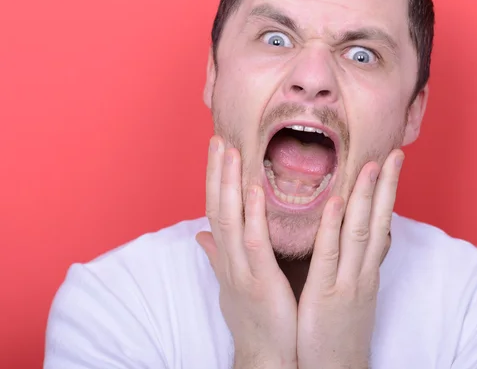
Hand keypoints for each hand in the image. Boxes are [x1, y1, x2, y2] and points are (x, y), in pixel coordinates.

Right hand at [196, 137, 297, 368]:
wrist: (267, 357)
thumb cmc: (256, 316)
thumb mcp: (234, 281)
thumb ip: (219, 254)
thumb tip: (201, 233)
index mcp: (227, 256)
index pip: (215, 209)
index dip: (213, 178)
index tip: (217, 148)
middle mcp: (229, 259)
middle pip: (216, 207)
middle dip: (216, 172)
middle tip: (218, 138)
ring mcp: (242, 270)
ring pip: (229, 219)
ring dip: (228, 183)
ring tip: (231, 151)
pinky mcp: (261, 282)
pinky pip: (255, 243)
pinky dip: (253, 214)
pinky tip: (255, 188)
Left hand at [296, 149, 403, 368]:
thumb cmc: (338, 329)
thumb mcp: (352, 291)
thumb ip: (355, 260)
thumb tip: (364, 234)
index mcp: (366, 268)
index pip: (380, 222)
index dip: (386, 191)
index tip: (390, 161)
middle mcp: (363, 271)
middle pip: (378, 220)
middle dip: (386, 185)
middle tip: (394, 153)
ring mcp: (348, 282)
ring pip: (360, 231)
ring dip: (366, 197)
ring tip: (371, 165)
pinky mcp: (327, 295)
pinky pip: (330, 256)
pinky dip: (333, 227)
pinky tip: (335, 202)